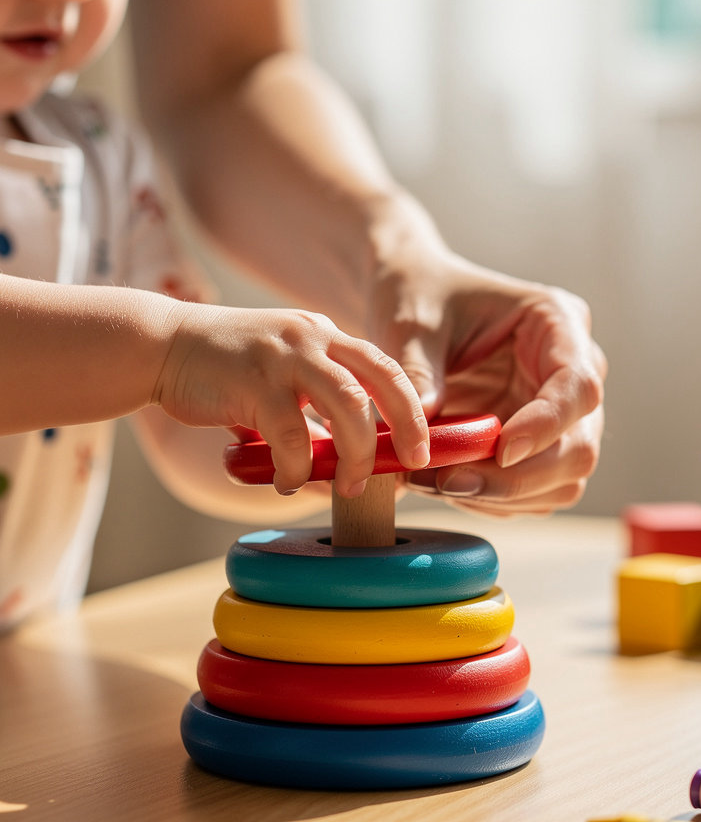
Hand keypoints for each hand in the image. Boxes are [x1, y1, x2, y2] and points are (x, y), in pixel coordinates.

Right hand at [154, 302, 429, 495]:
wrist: (158, 345)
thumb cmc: (224, 370)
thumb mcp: (282, 372)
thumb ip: (315, 406)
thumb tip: (346, 463)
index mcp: (325, 334)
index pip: (386, 366)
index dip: (412, 408)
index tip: (421, 446)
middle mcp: (312, 337)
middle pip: (382, 381)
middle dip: (406, 427)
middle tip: (410, 465)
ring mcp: (283, 356)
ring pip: (348, 407)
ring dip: (357, 455)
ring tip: (350, 487)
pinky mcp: (252, 382)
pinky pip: (292, 436)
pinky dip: (297, 468)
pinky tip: (287, 483)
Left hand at [369, 253, 606, 516]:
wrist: (415, 309)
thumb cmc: (420, 298)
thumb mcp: (411, 325)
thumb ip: (417, 375)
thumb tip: (423, 440)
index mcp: (557, 323)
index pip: (578, 385)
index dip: (546, 425)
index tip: (501, 451)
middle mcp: (572, 373)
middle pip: (579, 446)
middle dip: (516, 477)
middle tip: (447, 481)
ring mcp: (563, 417)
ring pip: (563, 481)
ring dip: (502, 496)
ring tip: (435, 483)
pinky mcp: (542, 449)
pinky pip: (535, 495)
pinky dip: (493, 502)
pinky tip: (448, 485)